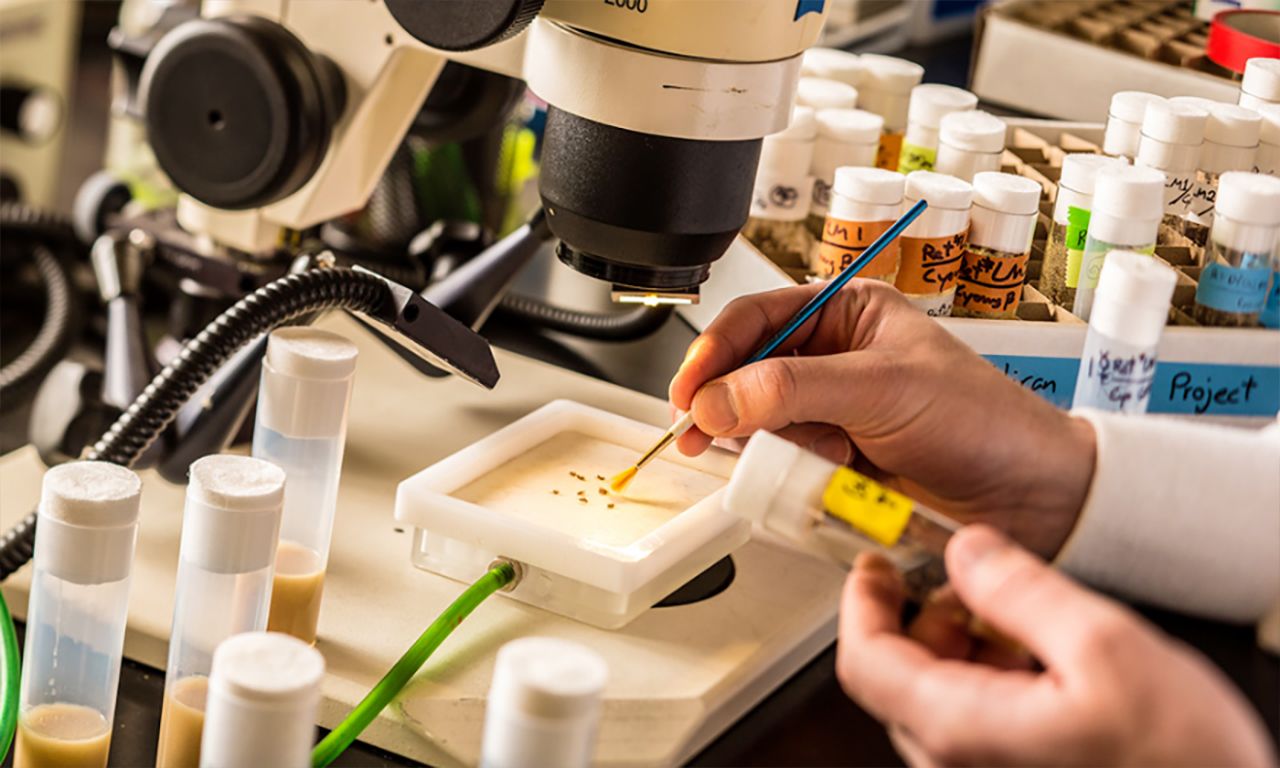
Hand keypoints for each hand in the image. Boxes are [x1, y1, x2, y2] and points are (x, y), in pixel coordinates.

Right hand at [670, 280, 1094, 557]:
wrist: (1032, 498)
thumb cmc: (984, 422)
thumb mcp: (882, 388)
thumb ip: (792, 390)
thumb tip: (718, 398)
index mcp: (849, 312)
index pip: (758, 318)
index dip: (715, 351)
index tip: (689, 390)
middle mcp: (836, 356)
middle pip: (747, 369)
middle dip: (724, 400)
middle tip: (700, 431)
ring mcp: (834, 409)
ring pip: (760, 417)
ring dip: (759, 438)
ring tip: (780, 453)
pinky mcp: (836, 457)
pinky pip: (783, 457)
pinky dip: (782, 467)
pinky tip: (810, 471)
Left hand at [838, 525, 1274, 766]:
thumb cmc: (1183, 764)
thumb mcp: (1106, 648)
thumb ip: (1023, 591)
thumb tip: (967, 551)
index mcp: (960, 728)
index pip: (864, 660)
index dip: (860, 602)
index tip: (872, 563)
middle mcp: (958, 762)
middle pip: (900, 674)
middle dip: (923, 616)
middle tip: (965, 579)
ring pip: (940, 694)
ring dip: (963, 643)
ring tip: (1020, 615)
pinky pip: (978, 718)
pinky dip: (993, 674)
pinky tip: (1042, 657)